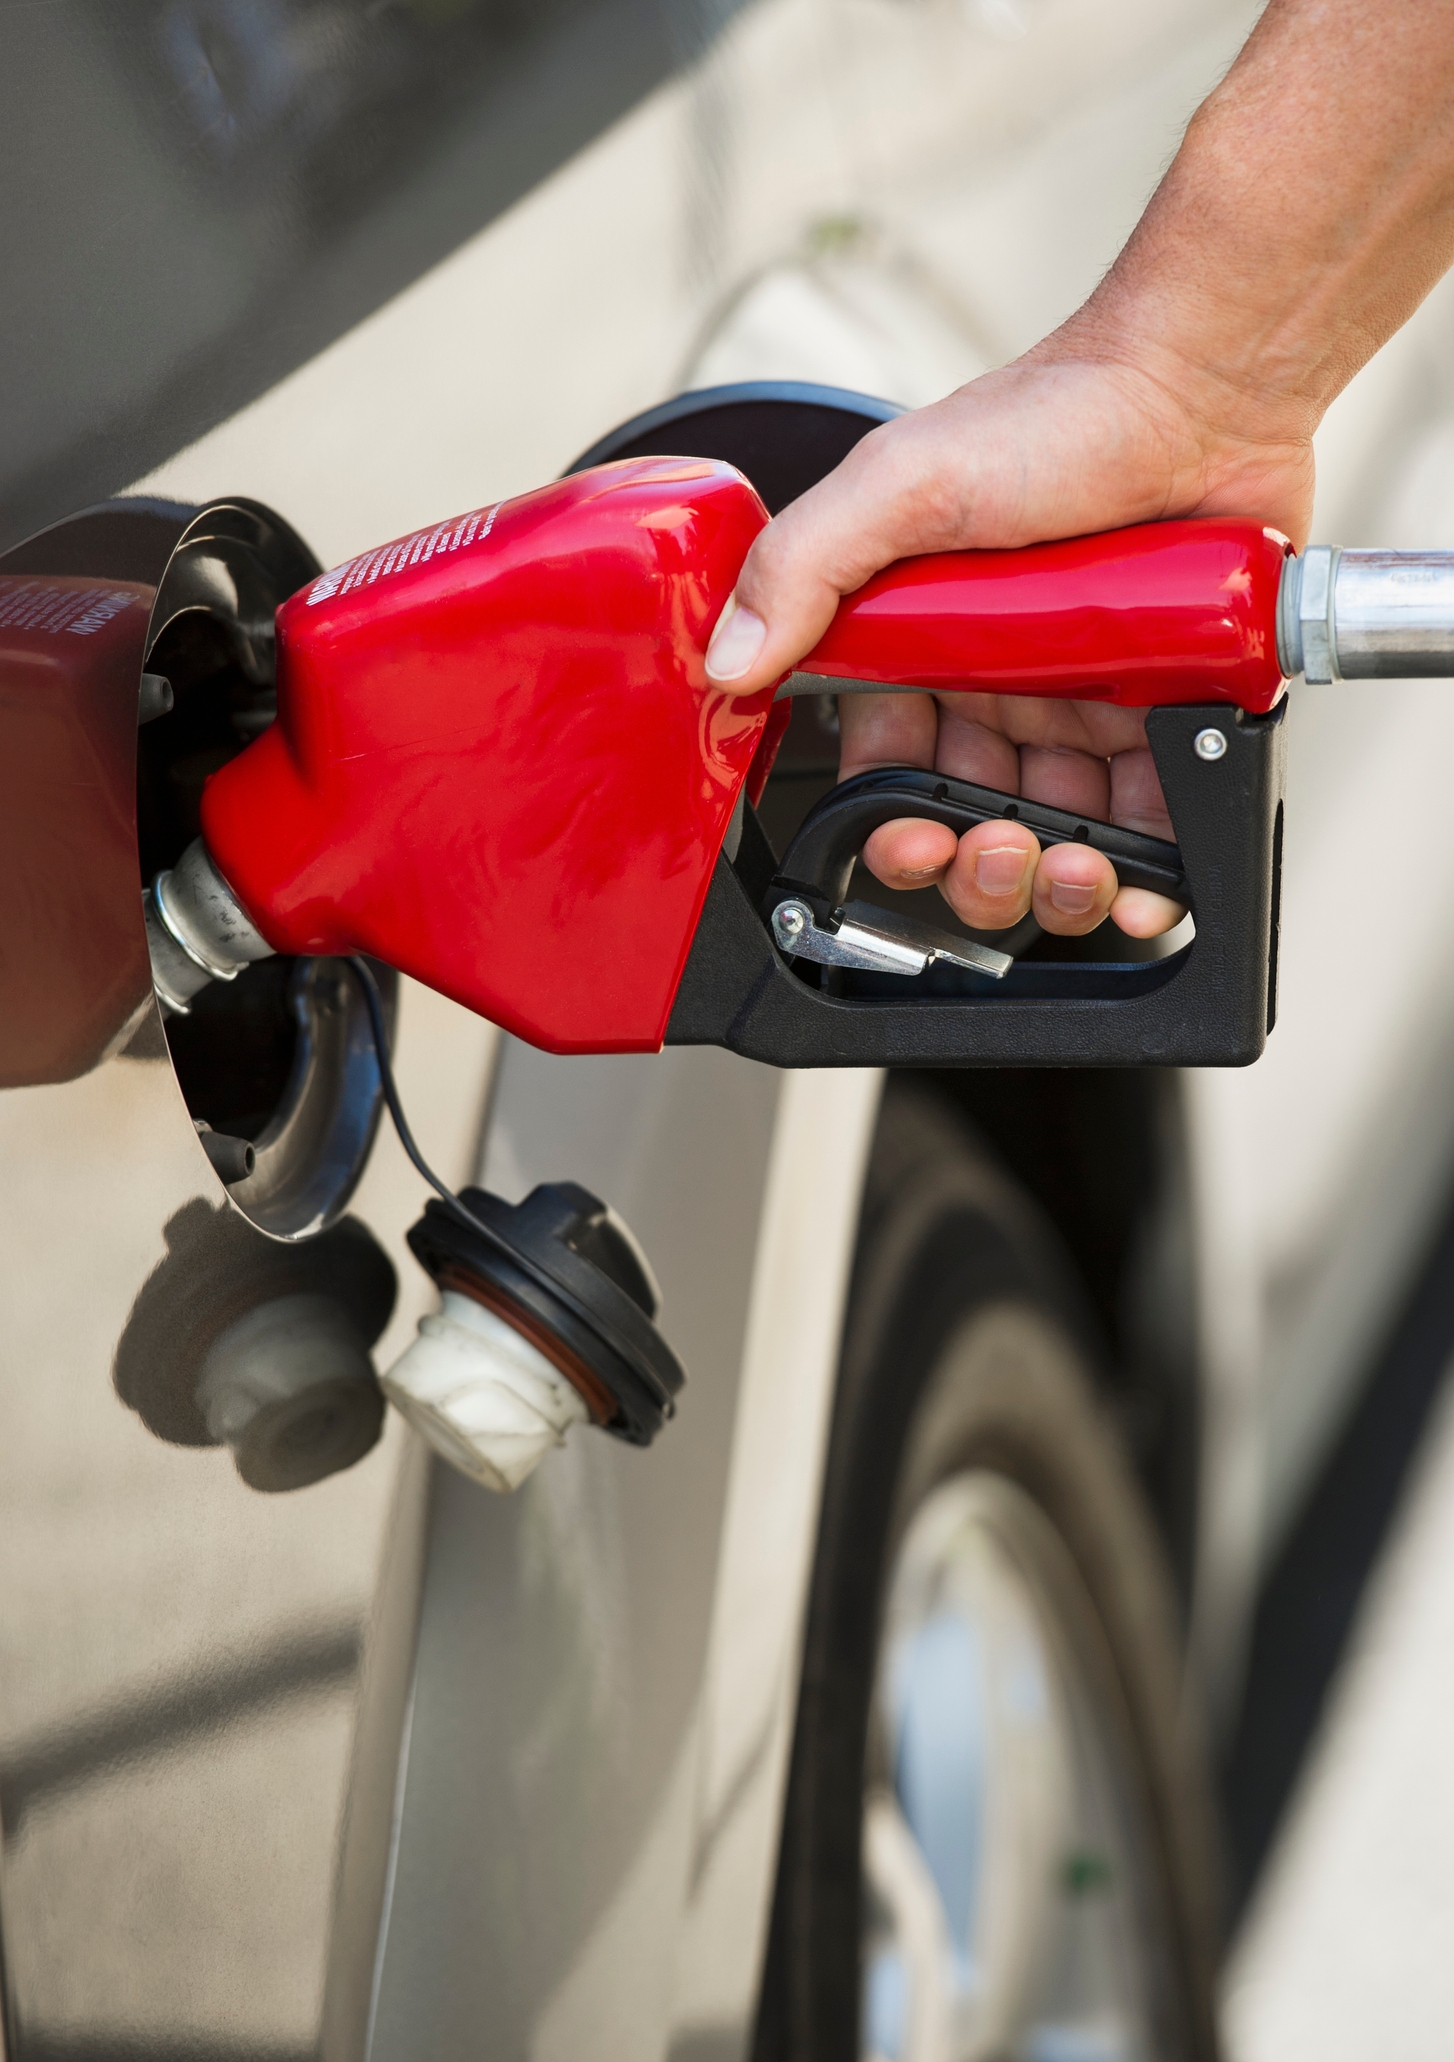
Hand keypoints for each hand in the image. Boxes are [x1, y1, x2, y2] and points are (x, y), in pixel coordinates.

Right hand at [705, 341, 1314, 938]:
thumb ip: (804, 565)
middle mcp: (1005, 679)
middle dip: (978, 869)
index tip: (911, 841)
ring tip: (1073, 867)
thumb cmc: (1061, 414)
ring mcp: (1092, 699)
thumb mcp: (902, 483)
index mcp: (926, 641)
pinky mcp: (1174, 710)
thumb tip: (731, 658)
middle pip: (974, 817)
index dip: (893, 823)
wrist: (1208, 382)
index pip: (890, 764)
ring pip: (1060, 833)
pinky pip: (1155, 816)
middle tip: (996, 855)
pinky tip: (1139, 886)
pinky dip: (1148, 871)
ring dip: (1058, 882)